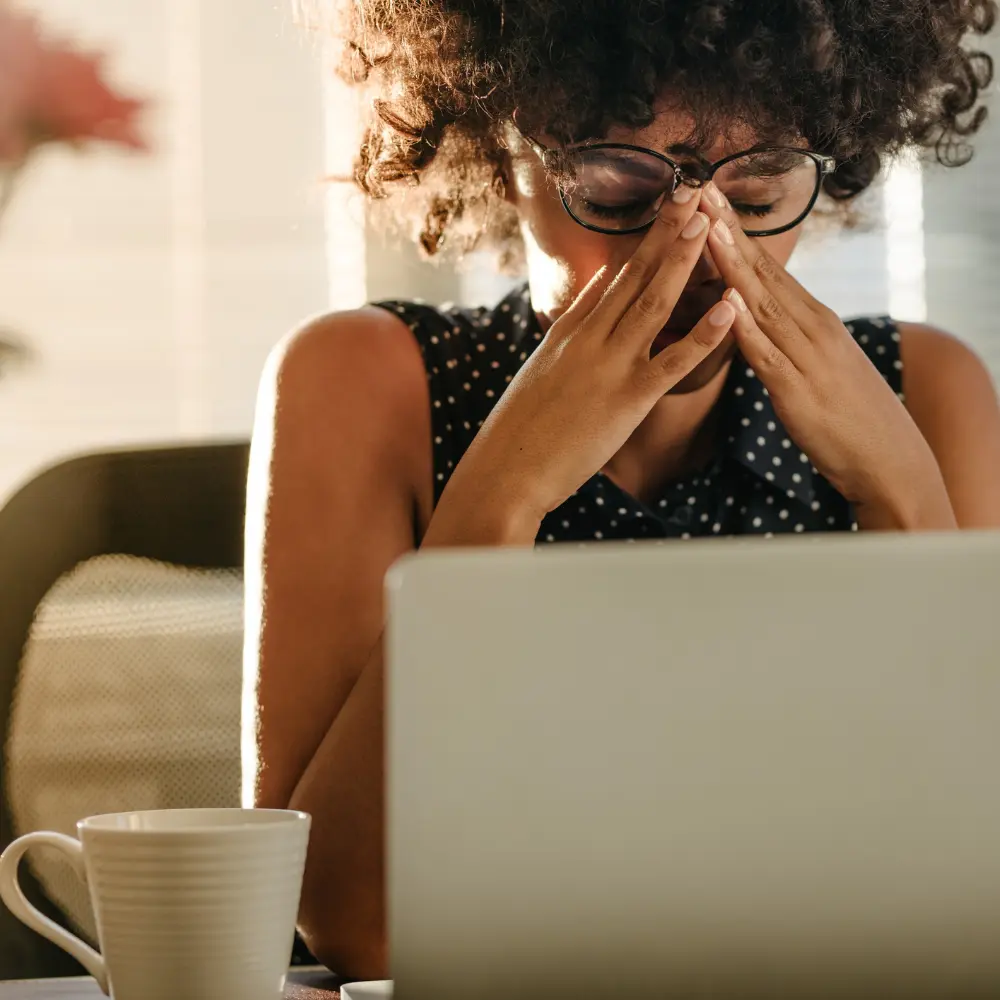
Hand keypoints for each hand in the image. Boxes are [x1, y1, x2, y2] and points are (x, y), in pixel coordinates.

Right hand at [425, 192, 737, 545]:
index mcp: (569, 332)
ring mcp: (609, 365)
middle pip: (634, 275)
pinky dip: (704, 334)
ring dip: (683, 261)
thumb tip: (595, 293)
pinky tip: (730, 308)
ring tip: (707, 223)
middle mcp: (589, 338)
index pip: (613, 277)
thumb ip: (569, 332)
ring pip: (653, 303)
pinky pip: (674, 361)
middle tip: (693, 191)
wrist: (505, 471)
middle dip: (666, 231)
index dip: (644, 241)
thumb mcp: (541, 371)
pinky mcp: (628, 399)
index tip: (667, 208)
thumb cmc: (520, 430)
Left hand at [700, 183, 954, 529]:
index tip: (709, 198)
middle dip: (728, 232)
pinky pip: (767, 355)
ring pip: (763, 303)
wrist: (888, 460)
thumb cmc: (848, 415)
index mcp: (813, 320)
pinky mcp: (797, 392)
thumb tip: (758, 316)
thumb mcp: (818, 364)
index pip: (768, 268)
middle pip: (763, 273)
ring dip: (733, 265)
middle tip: (699, 190)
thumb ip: (788, 338)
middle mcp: (812, 328)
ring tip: (707, 229)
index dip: (736, 233)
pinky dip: (746, 328)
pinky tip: (727, 304)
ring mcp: (807, 357)